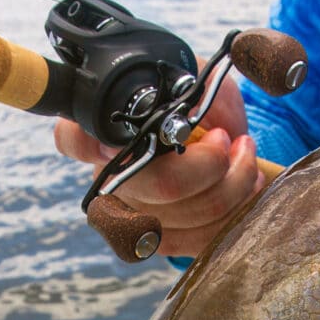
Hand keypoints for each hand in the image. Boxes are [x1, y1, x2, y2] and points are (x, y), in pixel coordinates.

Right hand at [54, 69, 264, 257]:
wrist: (222, 139)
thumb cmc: (199, 106)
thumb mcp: (198, 79)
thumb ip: (197, 90)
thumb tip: (197, 117)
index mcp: (104, 133)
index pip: (72, 138)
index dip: (89, 140)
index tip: (130, 130)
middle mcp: (112, 177)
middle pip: (154, 184)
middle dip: (208, 164)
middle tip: (227, 140)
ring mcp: (136, 214)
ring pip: (186, 214)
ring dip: (234, 183)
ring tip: (245, 152)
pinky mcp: (164, 240)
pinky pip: (201, 239)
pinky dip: (236, 209)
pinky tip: (247, 181)